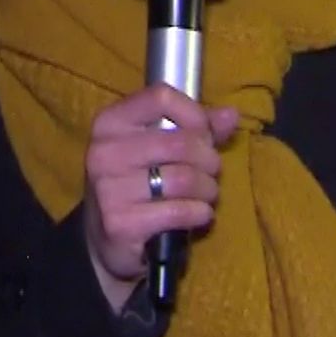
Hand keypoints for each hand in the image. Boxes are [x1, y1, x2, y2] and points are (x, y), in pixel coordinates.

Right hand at [80, 83, 239, 312]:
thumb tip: (231, 114)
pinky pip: (180, 211)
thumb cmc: (136, 184)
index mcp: (110, 123)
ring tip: (206, 195)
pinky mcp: (121, 224)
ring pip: (185, 178)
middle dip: (209, 160)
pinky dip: (200, 213)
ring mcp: (109, 189)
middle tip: (210, 173)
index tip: (203, 135)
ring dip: (208, 189)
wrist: (104, 239)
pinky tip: (199, 214)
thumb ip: (194, 129)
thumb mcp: (156, 149)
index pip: (161, 97)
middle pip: (181, 142)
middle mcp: (104, 151)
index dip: (193, 114)